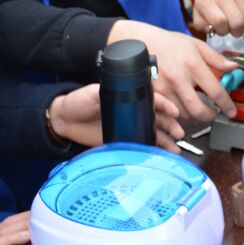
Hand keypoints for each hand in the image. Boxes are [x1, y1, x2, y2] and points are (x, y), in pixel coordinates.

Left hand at [48, 84, 185, 152]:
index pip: (153, 98)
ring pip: (154, 132)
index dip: (165, 104)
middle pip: (158, 116)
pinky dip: (155, 149)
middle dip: (171, 124)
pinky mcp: (125, 139)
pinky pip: (144, 144)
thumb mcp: (91, 93)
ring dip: (167, 139)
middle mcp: (134, 110)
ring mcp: (131, 125)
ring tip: (176, 148)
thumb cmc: (78, 101)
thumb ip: (104, 91)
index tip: (174, 111)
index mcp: (129, 96)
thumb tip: (120, 90)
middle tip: (179, 132)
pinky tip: (163, 154)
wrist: (65, 121)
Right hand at [107, 20, 238, 121]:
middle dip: (209, 115)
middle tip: (213, 112)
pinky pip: (167, 112)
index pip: (215, 91)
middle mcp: (178, 79)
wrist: (141, 41)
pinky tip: (180, 105)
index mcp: (193, 65)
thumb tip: (232, 67)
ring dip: (192, 113)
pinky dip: (176, 113)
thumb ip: (216, 58)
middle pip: (198, 110)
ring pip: (182, 114)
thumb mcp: (196, 45)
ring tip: (195, 104)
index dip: (226, 105)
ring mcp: (164, 88)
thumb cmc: (169, 42)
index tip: (231, 111)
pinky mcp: (152, 94)